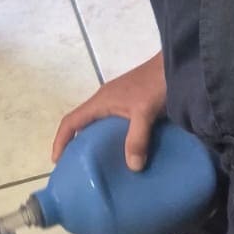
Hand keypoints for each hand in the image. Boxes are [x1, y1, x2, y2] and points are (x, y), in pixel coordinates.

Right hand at [52, 52, 165, 171]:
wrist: (176, 66)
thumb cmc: (155, 84)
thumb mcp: (144, 113)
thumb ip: (137, 139)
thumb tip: (132, 167)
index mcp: (100, 102)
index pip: (70, 121)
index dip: (61, 140)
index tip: (57, 161)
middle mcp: (105, 101)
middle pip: (82, 124)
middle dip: (77, 145)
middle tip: (79, 168)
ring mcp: (118, 101)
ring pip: (99, 125)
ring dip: (96, 142)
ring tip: (102, 165)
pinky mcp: (132, 103)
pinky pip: (114, 124)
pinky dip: (114, 138)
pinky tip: (125, 152)